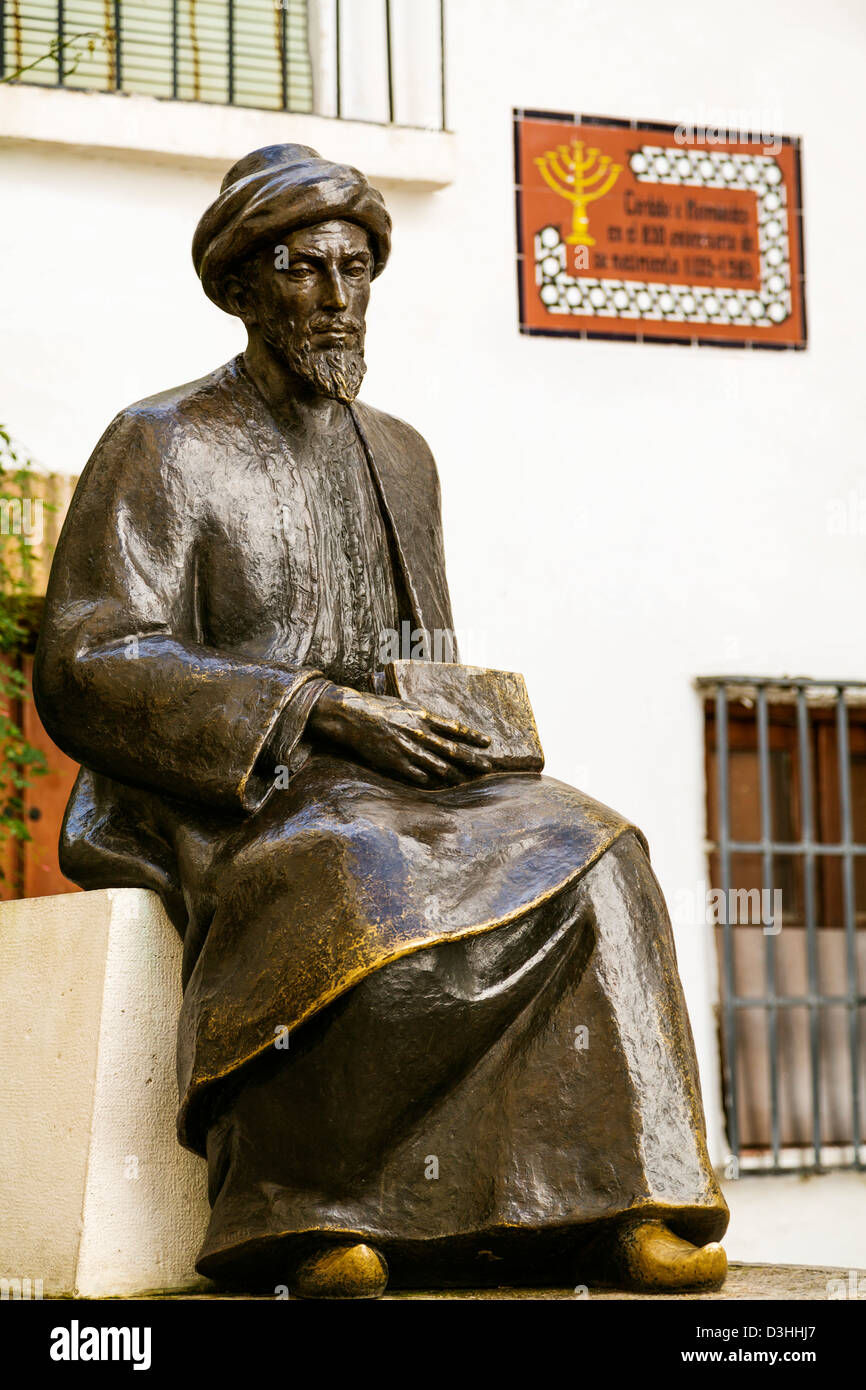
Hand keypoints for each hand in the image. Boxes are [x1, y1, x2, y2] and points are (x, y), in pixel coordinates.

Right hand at [307, 683, 491, 785]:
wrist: (354, 716)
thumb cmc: (379, 708)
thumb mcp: (406, 707)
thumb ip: (425, 718)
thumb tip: (443, 727)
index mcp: (423, 716)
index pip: (455, 728)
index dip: (473, 736)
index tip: (487, 743)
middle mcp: (419, 733)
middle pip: (452, 750)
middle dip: (472, 759)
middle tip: (487, 767)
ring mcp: (408, 748)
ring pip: (438, 765)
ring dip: (454, 774)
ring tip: (466, 779)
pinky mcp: (395, 762)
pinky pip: (418, 775)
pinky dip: (429, 779)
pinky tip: (437, 783)